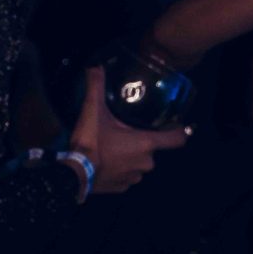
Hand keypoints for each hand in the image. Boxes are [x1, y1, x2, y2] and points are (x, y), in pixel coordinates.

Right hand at [71, 67, 189, 195]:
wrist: (73, 174)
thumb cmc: (91, 142)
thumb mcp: (92, 111)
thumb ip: (96, 87)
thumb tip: (95, 65)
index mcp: (146, 143)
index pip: (176, 139)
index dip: (179, 131)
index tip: (177, 126)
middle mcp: (147, 162)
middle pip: (151, 149)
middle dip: (139, 141)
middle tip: (121, 134)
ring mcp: (135, 177)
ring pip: (138, 163)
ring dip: (129, 157)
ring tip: (110, 149)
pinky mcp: (122, 188)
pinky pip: (126, 176)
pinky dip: (119, 170)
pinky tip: (104, 164)